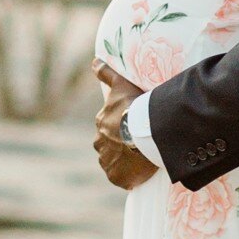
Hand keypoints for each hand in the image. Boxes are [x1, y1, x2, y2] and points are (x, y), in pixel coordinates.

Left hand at [92, 59, 158, 190]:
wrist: (145, 130)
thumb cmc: (133, 106)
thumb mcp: (121, 85)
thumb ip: (106, 73)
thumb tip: (93, 61)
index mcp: (101, 123)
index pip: (109, 126)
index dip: (121, 127)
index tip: (133, 127)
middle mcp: (99, 143)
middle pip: (110, 145)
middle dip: (121, 145)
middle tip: (139, 143)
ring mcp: (107, 161)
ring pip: (115, 161)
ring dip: (124, 160)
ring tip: (142, 158)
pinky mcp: (116, 176)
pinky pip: (121, 177)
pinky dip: (127, 176)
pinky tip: (139, 171)